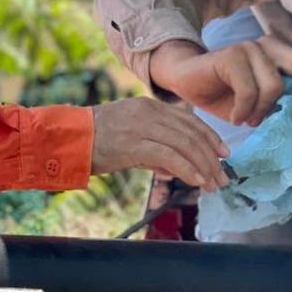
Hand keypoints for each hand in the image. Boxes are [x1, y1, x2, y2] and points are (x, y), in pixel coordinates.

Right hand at [90, 97, 229, 191]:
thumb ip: (154, 150)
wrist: (67, 139)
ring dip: (203, 166)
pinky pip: (169, 156)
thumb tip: (174, 168)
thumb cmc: (94, 141)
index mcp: (149, 106)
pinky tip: (196, 181)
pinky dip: (186, 169)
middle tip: (222, 177)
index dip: (210, 137)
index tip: (224, 154)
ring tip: (212, 184)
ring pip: (185, 144)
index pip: (189, 120)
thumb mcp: (129, 138)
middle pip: (191, 133)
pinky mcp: (133, 143)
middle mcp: (149, 111)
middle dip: (211, 157)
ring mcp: (141, 126)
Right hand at [149, 36, 291, 125]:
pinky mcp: (231, 55)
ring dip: (264, 111)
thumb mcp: (261, 104)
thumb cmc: (226, 95)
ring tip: (250, 121)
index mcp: (281, 54)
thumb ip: (284, 105)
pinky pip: (249, 90)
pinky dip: (244, 110)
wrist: (187, 81)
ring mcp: (250, 47)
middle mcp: (269, 45)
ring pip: (274, 85)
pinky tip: (236, 118)